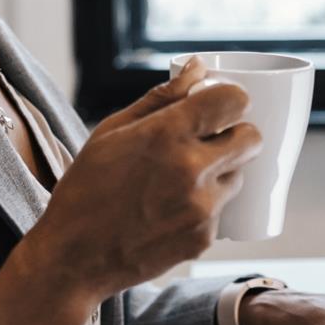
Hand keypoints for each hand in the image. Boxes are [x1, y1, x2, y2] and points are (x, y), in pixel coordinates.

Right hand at [25, 64, 262, 306]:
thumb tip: (199, 66)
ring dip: (221, 173)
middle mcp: (191, 169)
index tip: (218, 107)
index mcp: (166, 135)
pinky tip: (170, 211)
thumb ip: (162, 96)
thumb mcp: (112, 132)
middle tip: (211, 141)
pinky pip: (222, 211)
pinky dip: (205, 207)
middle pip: (252, 138)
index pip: (234, 101)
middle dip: (236, 134)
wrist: (73, 257)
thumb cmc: (86, 189)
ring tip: (180, 181)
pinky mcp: (204, 239)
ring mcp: (201, 208)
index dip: (230, 100)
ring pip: (239, 175)